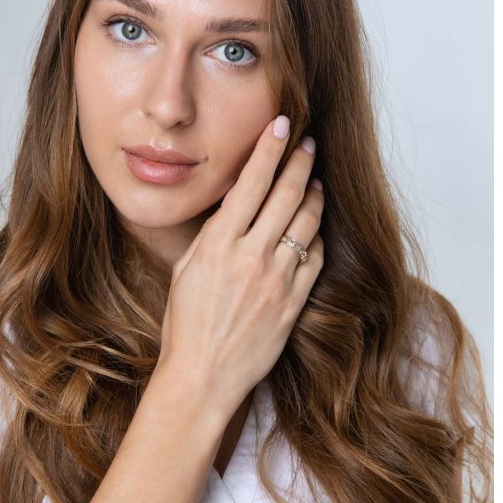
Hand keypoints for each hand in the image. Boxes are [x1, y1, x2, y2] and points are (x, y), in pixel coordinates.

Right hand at [156, 116, 324, 420]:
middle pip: (286, 195)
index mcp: (219, 245)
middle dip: (301, 162)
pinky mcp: (294, 302)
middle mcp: (251, 256)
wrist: (203, 377)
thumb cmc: (186, 325)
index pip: (251, 183)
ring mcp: (277, 279)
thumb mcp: (187, 271)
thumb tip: (235, 206)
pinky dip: (317, 236)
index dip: (269, 149)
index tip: (282, 125)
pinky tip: (315, 226)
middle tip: (309, 144)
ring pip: (307, 222)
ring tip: (316, 180)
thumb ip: (213, 236)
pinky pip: (314, 258)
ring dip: (314, 195)